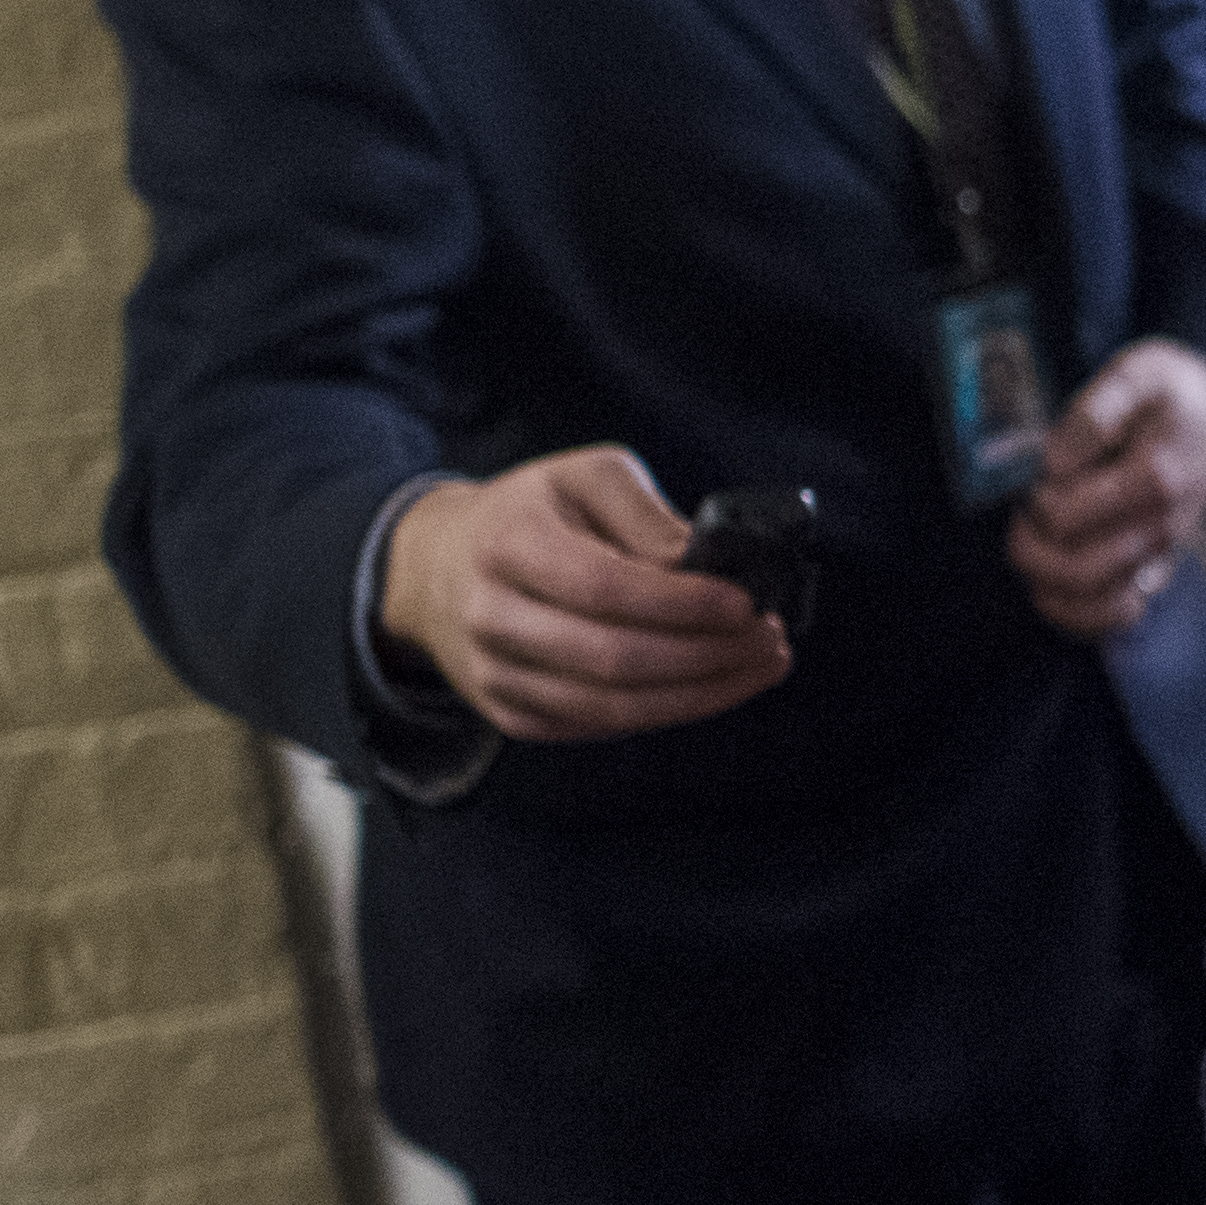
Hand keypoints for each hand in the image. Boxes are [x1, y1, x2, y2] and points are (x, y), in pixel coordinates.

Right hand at [378, 449, 792, 742]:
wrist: (435, 568)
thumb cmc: (529, 514)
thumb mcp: (584, 477)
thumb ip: (646, 514)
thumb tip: (702, 566)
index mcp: (508, 544)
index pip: (602, 586)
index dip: (680, 603)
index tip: (746, 603)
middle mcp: (491, 616)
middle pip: (612, 658)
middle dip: (706, 656)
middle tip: (770, 640)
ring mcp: (496, 675)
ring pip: (609, 707)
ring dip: (699, 695)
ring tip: (758, 667)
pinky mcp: (511, 715)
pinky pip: (598, 727)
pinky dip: (665, 712)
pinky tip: (711, 687)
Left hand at [1005, 340, 1205, 639]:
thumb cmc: (1174, 394)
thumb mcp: (1137, 372)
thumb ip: (1093, 412)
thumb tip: (1055, 462)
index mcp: (1155, 479)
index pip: (1068, 518)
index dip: (1035, 499)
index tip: (1042, 473)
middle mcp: (1162, 528)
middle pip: (1076, 570)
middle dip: (1030, 546)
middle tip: (1026, 511)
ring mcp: (1162, 555)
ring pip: (1093, 605)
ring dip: (1047, 583)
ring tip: (1038, 546)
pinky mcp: (1157, 571)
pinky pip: (1115, 618)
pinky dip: (1076, 614)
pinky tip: (1053, 588)